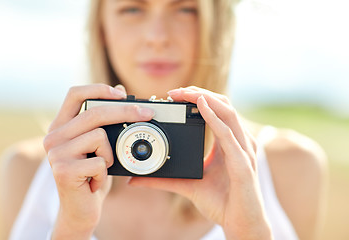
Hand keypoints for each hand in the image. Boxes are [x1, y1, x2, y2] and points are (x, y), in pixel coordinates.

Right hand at [43, 84, 154, 238]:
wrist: (81, 209)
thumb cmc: (92, 174)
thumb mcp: (100, 144)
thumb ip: (105, 119)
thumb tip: (119, 90)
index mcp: (61, 126)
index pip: (75, 93)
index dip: (99, 89)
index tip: (123, 94)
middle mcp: (53, 136)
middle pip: (94, 112)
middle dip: (126, 112)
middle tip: (148, 114)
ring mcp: (55, 154)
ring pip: (99, 136)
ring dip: (110, 154)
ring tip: (101, 167)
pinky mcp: (63, 171)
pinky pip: (100, 162)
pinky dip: (105, 173)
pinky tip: (95, 182)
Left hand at [128, 86, 272, 239]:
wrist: (240, 224)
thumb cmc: (221, 203)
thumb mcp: (188, 186)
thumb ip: (164, 179)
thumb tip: (135, 179)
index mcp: (229, 143)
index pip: (217, 111)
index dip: (199, 98)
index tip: (174, 96)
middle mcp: (239, 142)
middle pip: (223, 105)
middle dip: (199, 93)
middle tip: (176, 91)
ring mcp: (243, 150)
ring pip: (228, 113)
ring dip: (206, 99)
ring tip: (185, 93)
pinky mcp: (243, 163)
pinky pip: (229, 135)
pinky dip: (215, 118)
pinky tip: (201, 107)